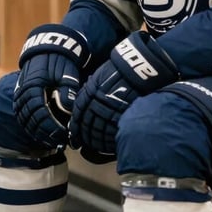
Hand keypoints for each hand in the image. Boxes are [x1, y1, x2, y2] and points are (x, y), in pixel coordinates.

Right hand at [13, 24, 90, 147]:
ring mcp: (20, 93)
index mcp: (33, 86)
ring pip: (24, 118)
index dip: (51, 127)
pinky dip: (30, 125)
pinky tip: (42, 132)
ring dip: (37, 131)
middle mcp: (23, 91)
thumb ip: (68, 90)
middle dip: (44, 133)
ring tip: (52, 140)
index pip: (39, 113)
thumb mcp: (67, 73)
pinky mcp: (21, 94)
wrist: (49, 47)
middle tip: (60, 141)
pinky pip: (21, 114)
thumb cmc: (61, 61)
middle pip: (30, 119)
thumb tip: (68, 109)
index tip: (63, 135)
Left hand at [69, 31, 177, 155]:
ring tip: (95, 146)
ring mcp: (111, 109)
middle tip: (83, 143)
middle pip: (87, 124)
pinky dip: (109, 140)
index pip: (78, 114)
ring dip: (95, 140)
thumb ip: (89, 92)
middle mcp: (97, 101)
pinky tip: (107, 144)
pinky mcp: (123, 114)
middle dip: (84, 136)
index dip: (75, 127)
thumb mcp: (99, 76)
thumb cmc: (118, 70)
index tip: (74, 135)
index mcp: (89, 92)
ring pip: (99, 130)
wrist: (137, 66)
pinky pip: (113, 131)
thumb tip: (82, 108)